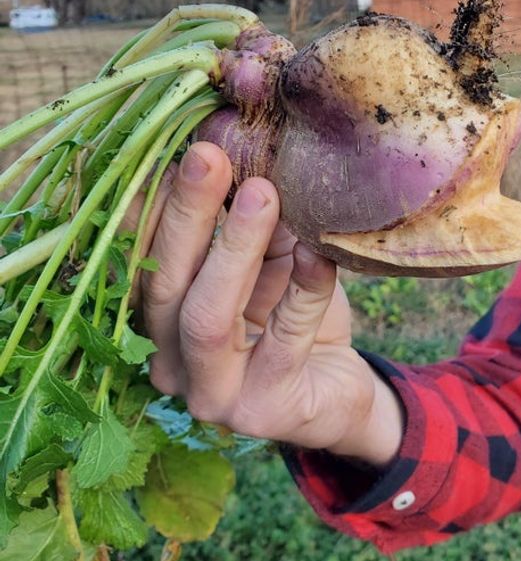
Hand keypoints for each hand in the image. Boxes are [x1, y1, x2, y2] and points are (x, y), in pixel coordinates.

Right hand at [140, 141, 403, 463]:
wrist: (336, 391)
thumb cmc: (289, 317)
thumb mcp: (267, 261)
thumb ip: (247, 221)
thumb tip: (238, 150)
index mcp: (161, 321)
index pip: (144, 260)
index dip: (153, 205)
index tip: (173, 150)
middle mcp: (171, 362)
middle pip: (166, 285)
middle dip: (187, 215)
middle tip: (208, 156)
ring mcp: (213, 394)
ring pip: (208, 317)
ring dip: (233, 248)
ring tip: (261, 192)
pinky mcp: (265, 410)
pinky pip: (285, 339)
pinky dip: (303, 288)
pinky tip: (317, 253)